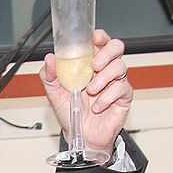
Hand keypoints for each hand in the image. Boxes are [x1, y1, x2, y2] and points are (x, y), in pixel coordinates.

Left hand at [41, 29, 132, 150]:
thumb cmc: (70, 113)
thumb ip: (49, 76)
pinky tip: (97, 106)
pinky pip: (122, 88)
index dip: (99, 36)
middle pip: (116, 47)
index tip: (93, 38)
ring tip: (90, 92)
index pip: (99, 42)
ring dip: (103, 79)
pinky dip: (107, 97)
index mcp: (88, 65)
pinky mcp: (124, 96)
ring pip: (120, 67)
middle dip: (106, 53)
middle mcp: (104, 70)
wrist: (80, 136)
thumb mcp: (54, 94)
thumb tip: (49, 59)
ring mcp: (115, 82)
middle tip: (94, 66)